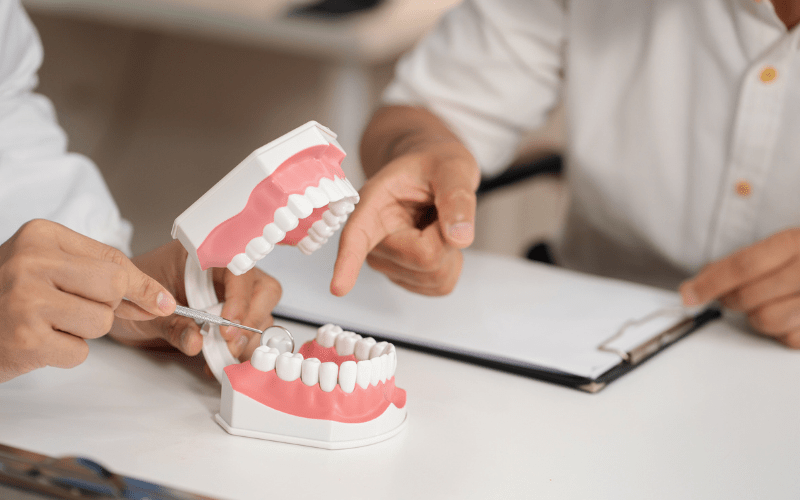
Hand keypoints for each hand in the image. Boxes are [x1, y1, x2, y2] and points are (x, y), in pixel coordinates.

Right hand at [0, 219, 176, 382]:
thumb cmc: (9, 296)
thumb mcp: (51, 269)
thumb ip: (106, 279)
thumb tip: (162, 301)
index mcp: (41, 236)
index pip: (114, 260)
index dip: (142, 285)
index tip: (163, 302)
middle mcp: (31, 262)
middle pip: (114, 288)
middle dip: (108, 307)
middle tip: (75, 309)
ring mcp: (26, 301)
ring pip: (102, 322)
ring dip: (84, 331)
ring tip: (51, 324)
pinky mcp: (25, 340)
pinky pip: (80, 353)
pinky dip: (66, 354)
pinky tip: (39, 341)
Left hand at [110, 240, 281, 361]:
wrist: (119, 304)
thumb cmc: (130, 293)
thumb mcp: (144, 309)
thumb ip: (172, 325)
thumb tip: (197, 342)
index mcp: (204, 256)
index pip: (239, 269)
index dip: (240, 297)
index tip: (228, 323)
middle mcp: (224, 274)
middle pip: (263, 290)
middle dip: (251, 319)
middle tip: (229, 342)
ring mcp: (230, 296)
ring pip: (261, 314)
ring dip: (247, 339)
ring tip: (221, 355)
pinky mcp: (229, 319)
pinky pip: (247, 333)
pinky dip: (239, 350)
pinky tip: (218, 361)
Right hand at [331, 139, 479, 296]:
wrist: (432, 171)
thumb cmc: (435, 164)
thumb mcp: (452, 168)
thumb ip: (456, 198)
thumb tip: (459, 238)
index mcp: (373, 205)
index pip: (356, 237)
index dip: (347, 263)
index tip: (338, 288)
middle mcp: (373, 240)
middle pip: (424, 258)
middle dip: (446, 236)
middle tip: (441, 208)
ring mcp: (388, 263)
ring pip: (435, 276)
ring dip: (451, 251)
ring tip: (437, 221)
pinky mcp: (405, 277)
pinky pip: (441, 285)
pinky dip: (452, 264)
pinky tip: (440, 240)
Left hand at [680, 228, 799, 347]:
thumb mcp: (778, 247)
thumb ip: (738, 263)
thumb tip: (696, 286)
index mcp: (795, 242)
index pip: (743, 266)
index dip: (710, 283)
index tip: (688, 294)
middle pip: (749, 297)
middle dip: (733, 299)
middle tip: (736, 295)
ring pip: (766, 321)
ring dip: (758, 317)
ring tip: (769, 304)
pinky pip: (788, 340)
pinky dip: (782, 332)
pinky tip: (790, 316)